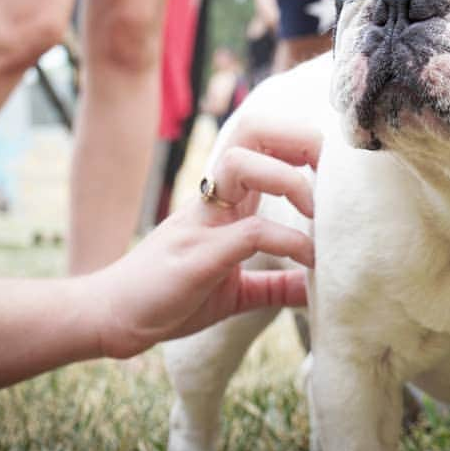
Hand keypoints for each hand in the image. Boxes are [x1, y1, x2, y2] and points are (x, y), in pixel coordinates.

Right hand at [88, 118, 321, 357]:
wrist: (114, 319)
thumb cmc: (170, 298)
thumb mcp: (237, 292)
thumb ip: (276, 285)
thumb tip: (318, 287)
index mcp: (225, 201)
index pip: (261, 142)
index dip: (299, 140)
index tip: (334, 169)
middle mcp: (214, 199)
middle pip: (251, 131)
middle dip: (296, 136)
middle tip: (331, 169)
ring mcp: (203, 221)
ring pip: (242, 163)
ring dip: (289, 179)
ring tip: (317, 213)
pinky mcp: (199, 254)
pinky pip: (251, 230)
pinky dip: (289, 240)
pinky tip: (310, 260)